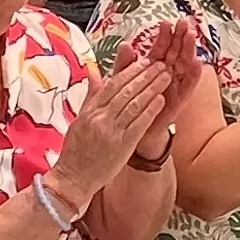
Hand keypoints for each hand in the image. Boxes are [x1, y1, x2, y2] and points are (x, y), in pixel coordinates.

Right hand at [46, 34, 185, 199]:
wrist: (73, 179)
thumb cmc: (76, 151)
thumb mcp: (79, 120)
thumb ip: (90, 97)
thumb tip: (94, 74)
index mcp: (89, 111)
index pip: (112, 85)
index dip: (129, 71)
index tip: (143, 61)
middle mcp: (100, 118)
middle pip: (126, 91)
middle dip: (145, 75)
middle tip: (160, 64)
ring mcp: (112, 132)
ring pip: (134, 104)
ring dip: (152, 88)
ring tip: (166, 76)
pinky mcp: (123, 145)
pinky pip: (139, 124)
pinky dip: (151, 110)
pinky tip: (161, 100)